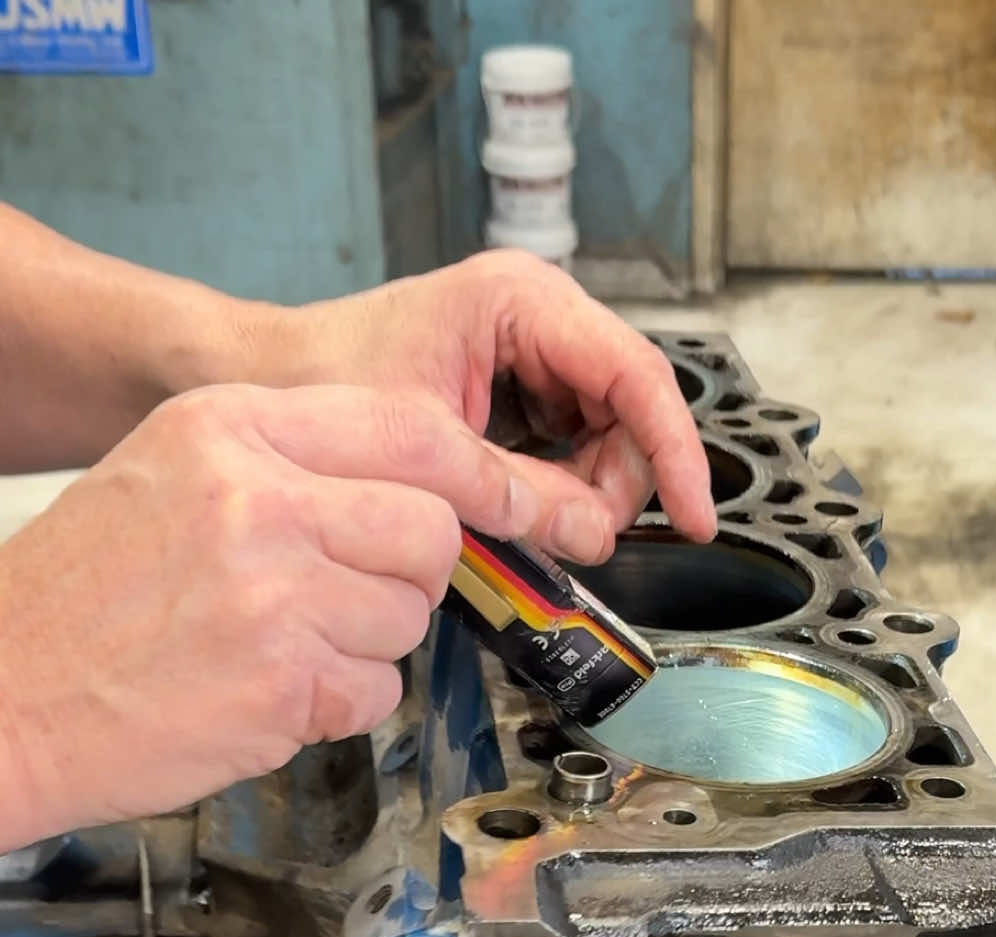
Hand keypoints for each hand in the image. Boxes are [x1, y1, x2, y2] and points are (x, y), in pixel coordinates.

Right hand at [0, 383, 555, 850]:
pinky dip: (338, 704)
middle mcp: (259, 498)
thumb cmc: (81, 597)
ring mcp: (274, 593)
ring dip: (366, 644)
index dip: (483, 476)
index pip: (413, 431)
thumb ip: (291, 466)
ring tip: (278, 645)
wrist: (2, 695)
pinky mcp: (283, 682)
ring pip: (410, 616)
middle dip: (407, 575)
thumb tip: (419, 491)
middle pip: (430, 529)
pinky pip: (377, 691)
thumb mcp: (172, 474)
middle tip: (341, 597)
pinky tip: (266, 691)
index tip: (517, 504)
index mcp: (232, 429)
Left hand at [254, 250, 716, 561]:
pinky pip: (570, 446)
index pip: (636, 375)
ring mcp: (531, 353)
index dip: (675, 451)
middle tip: (578, 538)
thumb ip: (517, 494)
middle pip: (629, 410)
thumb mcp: (429, 448)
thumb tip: (595, 537)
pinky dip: (559, 489)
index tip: (696, 515)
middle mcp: (538, 318)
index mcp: (522, 301)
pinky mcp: (517, 390)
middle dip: (618, 483)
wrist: (261, 383)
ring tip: (532, 524)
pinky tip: (519, 509)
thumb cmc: (320, 384)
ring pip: (605, 435)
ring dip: (587, 492)